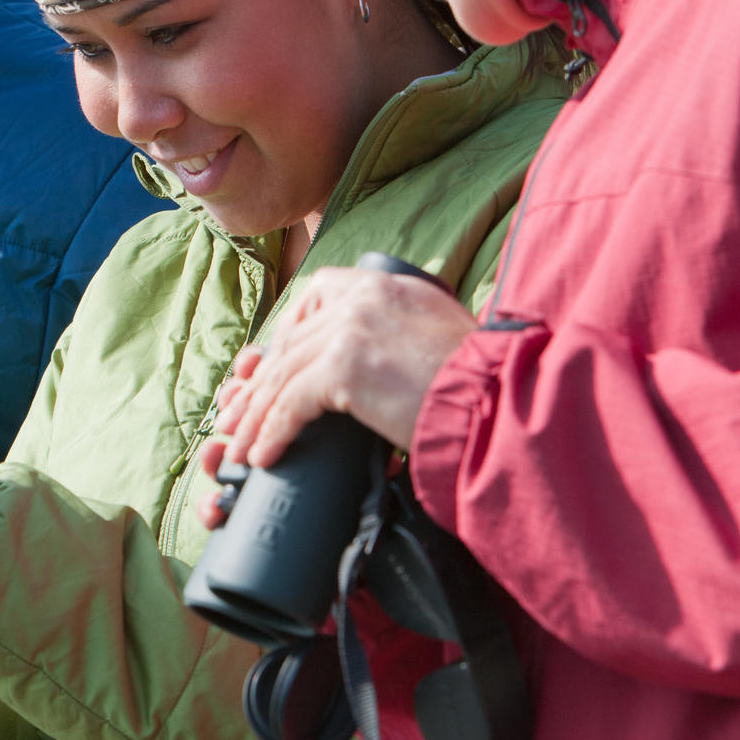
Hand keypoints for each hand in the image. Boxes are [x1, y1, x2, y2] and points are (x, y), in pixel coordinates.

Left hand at [212, 266, 477, 473]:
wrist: (499, 401)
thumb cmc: (480, 382)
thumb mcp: (438, 331)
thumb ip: (402, 329)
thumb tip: (380, 359)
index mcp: (385, 283)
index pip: (316, 295)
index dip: (287, 333)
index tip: (272, 366)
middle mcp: (363, 296)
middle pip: (292, 340)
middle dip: (260, 383)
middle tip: (239, 414)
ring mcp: (350, 328)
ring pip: (282, 373)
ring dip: (256, 414)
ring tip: (241, 446)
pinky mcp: (344, 367)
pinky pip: (291, 404)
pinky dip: (271, 432)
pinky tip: (263, 456)